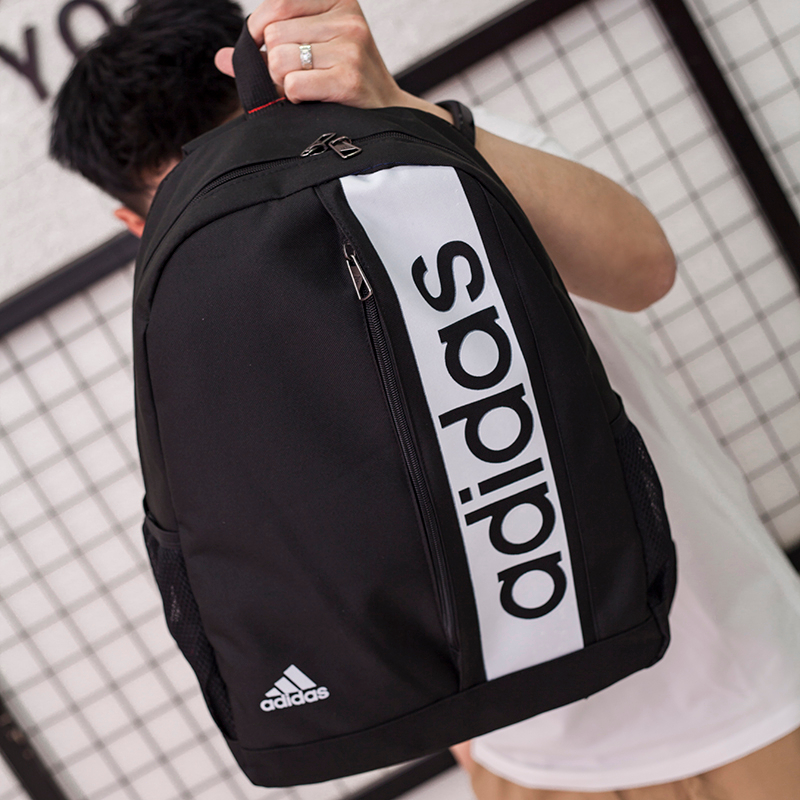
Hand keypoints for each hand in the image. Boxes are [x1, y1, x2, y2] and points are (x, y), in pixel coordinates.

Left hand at [214, 0, 404, 107]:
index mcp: (338, 0)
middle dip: (275, 63)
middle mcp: (347, 18)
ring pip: (280, 61)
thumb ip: (266, 51)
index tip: (269, 52)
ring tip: (307, 89)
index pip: (276, 6)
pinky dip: (296, 97)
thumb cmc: (345, 82)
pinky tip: (314, 99)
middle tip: (297, 77)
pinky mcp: (349, 78)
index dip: (261, 33)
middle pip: (274, 35)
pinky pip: (295, 84)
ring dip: (284, 83)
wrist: (388, 114)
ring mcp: (350, 47)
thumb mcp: (311, 53)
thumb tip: (220, 58)